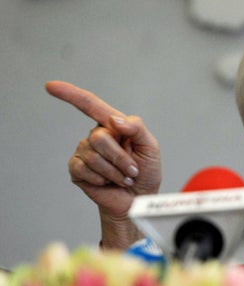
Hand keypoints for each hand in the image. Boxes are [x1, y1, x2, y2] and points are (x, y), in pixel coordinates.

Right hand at [46, 81, 161, 247]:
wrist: (137, 199)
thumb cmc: (145, 172)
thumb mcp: (150, 148)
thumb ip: (137, 128)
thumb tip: (114, 120)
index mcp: (113, 126)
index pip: (90, 105)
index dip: (70, 94)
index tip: (51, 86)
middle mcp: (97, 136)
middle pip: (99, 137)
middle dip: (120, 158)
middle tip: (132, 170)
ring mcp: (84, 152)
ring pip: (94, 156)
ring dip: (114, 172)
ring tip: (123, 178)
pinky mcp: (77, 169)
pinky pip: (83, 169)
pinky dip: (101, 179)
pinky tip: (107, 183)